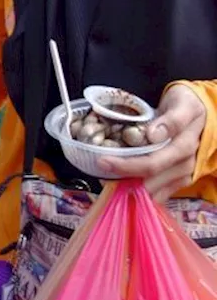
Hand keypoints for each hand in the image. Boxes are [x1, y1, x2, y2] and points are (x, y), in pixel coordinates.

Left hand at [101, 84, 207, 201]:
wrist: (200, 110)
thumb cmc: (186, 105)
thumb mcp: (182, 105)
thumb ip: (172, 120)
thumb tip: (154, 135)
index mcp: (183, 147)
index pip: (153, 163)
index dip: (127, 165)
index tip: (103, 161)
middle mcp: (184, 164)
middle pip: (151, 180)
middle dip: (124, 180)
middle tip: (99, 175)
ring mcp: (183, 173)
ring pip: (155, 190)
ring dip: (131, 190)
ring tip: (108, 183)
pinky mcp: (180, 178)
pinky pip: (161, 193)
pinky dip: (142, 194)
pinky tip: (124, 190)